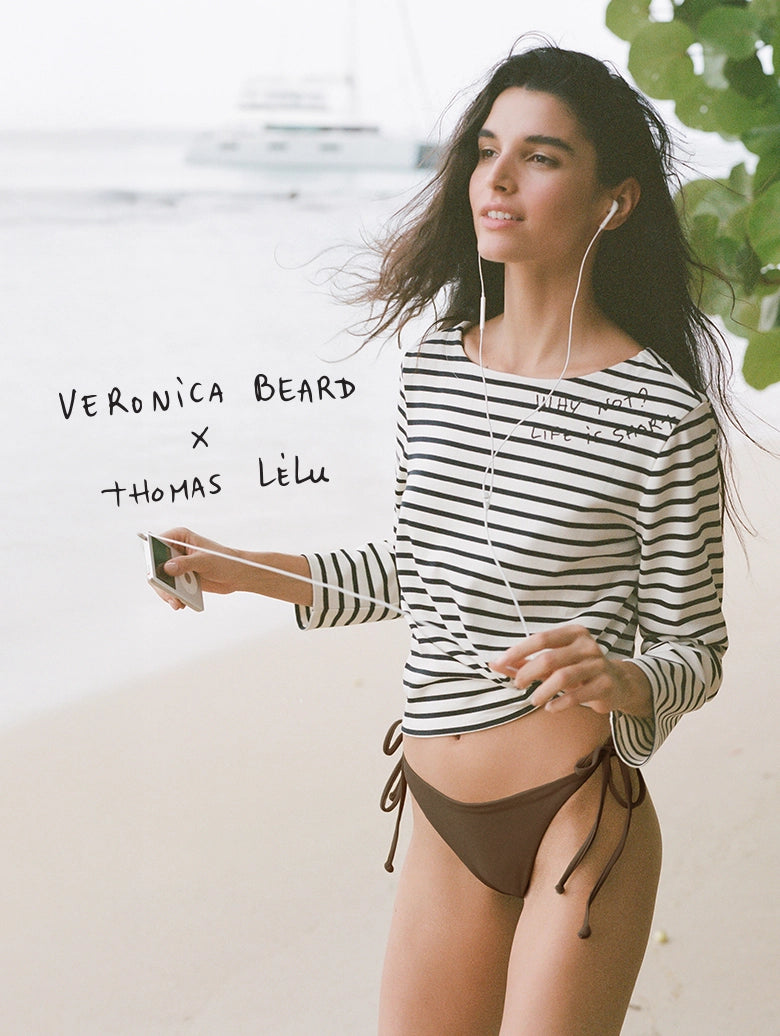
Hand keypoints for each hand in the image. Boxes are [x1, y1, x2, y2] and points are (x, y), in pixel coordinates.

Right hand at [154, 527, 244, 608]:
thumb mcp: (205, 561)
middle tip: (168, 593)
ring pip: (160, 579)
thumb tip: (167, 567)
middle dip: (159, 581)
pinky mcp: (180, 578)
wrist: (236, 575)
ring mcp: (177, 564)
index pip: (157, 543)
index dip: (152, 556)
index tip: (154, 571)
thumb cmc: (225, 561)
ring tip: (177, 603)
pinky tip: (180, 603)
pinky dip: (173, 597)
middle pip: (155, 565)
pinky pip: (170, 588)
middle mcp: (174, 549)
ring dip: (166, 592)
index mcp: (179, 536)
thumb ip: (186, 563)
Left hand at [489, 624, 652, 718]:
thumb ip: (526, 662)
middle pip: (549, 658)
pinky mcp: (605, 685)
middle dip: (528, 673)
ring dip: (543, 691)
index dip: (517, 651)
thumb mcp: (553, 663)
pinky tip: (550, 708)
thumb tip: (494, 664)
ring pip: (563, 677)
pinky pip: (578, 695)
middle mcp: (587, 645)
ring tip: (533, 700)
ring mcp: (598, 664)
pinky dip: (560, 703)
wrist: (618, 683)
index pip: (540, 639)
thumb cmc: (578, 670)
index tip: (499, 664)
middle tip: (518, 685)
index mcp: (572, 633)